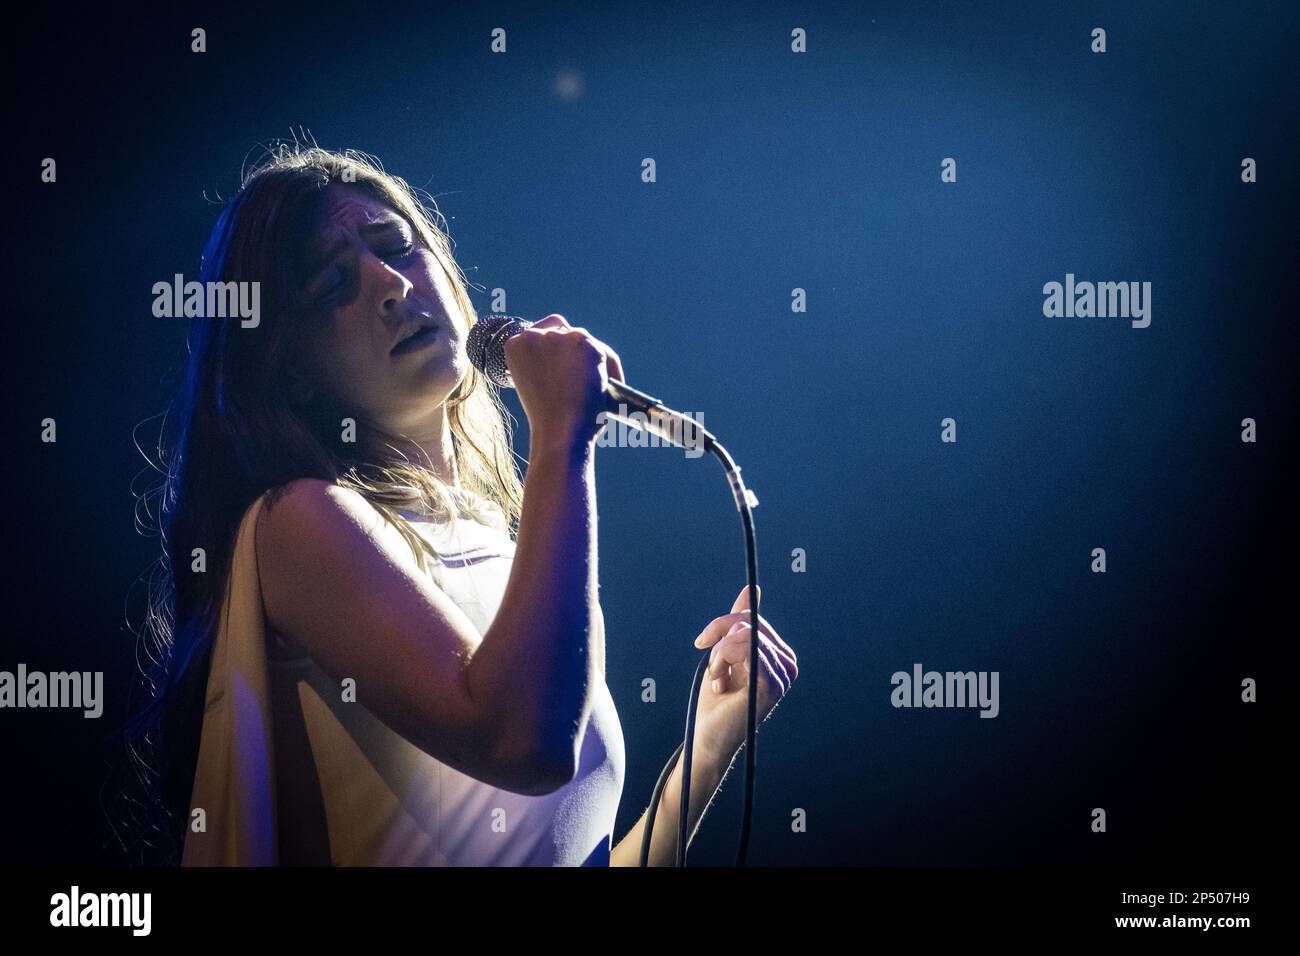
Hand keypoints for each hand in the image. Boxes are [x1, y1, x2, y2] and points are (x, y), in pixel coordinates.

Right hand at [501, 314, 624, 448]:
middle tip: (587, 369)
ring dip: (593, 358)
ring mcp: (559, 338)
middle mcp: (534, 336)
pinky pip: (604, 353)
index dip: (554, 347)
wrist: (559, 432)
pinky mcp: (584, 344)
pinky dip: (611, 368)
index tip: (564, 358)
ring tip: (602, 382)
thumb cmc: (548, 421)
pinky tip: (612, 386)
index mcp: (516, 346)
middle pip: (563, 329)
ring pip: (584, 340)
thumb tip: (574, 363)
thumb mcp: (536, 387)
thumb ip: (547, 367)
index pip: (539, 333)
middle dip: (575, 349)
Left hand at [690, 585, 797, 764]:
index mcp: (780, 655)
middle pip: (749, 622)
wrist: (707, 734)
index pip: (752, 619)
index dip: (723, 624)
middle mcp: (788, 663)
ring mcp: (782, 675)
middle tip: (711, 665)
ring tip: (717, 679)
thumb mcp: (725, 652)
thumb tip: (752, 590)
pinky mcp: (771, 684)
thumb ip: (739, 624)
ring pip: (744, 633)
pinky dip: (721, 661)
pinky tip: (719, 685)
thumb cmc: (716, 698)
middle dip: (719, 636)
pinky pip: (743, 647)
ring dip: (718, 655)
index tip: (703, 642)